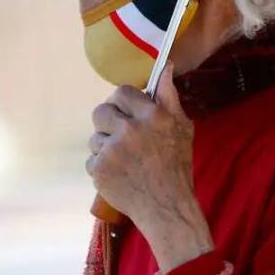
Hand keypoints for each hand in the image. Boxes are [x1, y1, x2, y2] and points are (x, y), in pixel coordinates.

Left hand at [86, 62, 214, 271]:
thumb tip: (165, 67)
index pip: (121, 92)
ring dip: (106, 146)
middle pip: (101, 111)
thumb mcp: (182, 127)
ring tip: (124, 160)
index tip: (128, 114)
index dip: (123, 102)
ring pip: (95, 137)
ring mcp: (112, 150)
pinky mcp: (99, 169)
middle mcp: (130, 129)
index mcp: (151, 115)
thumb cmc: (177, 165)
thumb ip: (169, 96)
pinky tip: (118, 173)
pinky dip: (102, 167)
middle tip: (122, 136)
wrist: (167, 207)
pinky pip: (92, 159)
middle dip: (109, 122)